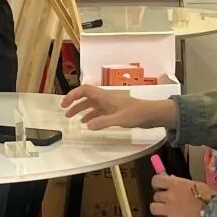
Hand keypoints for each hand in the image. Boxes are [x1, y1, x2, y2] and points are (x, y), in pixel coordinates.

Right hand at [60, 85, 177, 130]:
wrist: (152, 114)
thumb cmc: (137, 114)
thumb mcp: (119, 119)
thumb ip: (103, 122)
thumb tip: (86, 126)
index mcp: (105, 96)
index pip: (85, 90)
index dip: (73, 95)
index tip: (64, 104)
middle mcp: (106, 98)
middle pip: (86, 97)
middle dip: (75, 103)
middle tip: (65, 112)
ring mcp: (111, 104)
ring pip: (92, 105)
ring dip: (82, 110)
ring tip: (73, 119)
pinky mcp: (115, 111)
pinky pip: (99, 112)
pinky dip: (91, 116)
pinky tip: (88, 123)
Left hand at [150, 175, 212, 216]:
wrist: (216, 216)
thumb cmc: (211, 199)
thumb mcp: (197, 186)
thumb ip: (182, 184)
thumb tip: (171, 180)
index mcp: (176, 184)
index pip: (156, 180)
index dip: (157, 184)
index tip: (160, 187)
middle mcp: (169, 196)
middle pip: (155, 196)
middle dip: (161, 199)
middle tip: (168, 203)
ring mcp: (169, 210)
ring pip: (153, 208)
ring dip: (158, 210)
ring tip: (165, 213)